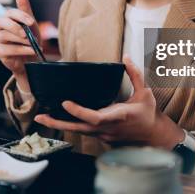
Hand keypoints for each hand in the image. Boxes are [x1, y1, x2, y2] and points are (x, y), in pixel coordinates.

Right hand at [0, 0, 40, 89]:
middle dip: (14, 26)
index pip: (9, 13)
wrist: (31, 58)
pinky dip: (21, 49)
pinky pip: (7, 49)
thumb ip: (24, 7)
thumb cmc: (29, 38)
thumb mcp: (30, 23)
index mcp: (6, 19)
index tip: (32, 21)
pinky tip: (31, 50)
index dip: (20, 16)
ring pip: (4, 36)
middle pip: (0, 22)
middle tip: (27, 33)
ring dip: (20, 39)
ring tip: (32, 43)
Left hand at [34, 55, 184, 148]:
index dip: (79, 111)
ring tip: (42, 118)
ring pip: (79, 131)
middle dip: (59, 123)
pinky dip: (71, 125)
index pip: (95, 117)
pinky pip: (83, 131)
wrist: (154, 135)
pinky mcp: (102, 136)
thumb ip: (135, 74)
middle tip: (40, 117)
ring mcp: (104, 135)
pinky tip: (57, 119)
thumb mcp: (145, 92)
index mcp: (118, 116)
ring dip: (60, 124)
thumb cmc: (148, 113)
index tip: (65, 103)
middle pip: (79, 128)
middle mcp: (108, 128)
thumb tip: (126, 57)